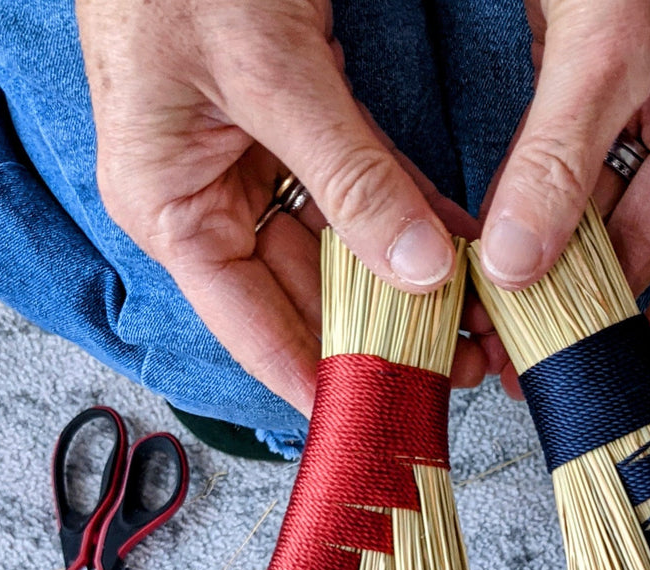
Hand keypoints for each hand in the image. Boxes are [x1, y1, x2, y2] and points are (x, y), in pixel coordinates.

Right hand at [76, 0, 486, 416]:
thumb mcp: (269, 73)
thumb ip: (349, 177)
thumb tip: (417, 269)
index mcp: (173, 207)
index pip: (256, 330)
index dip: (325, 379)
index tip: (388, 416)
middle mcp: (210, 198)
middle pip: (308, 296)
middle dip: (387, 332)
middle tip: (463, 365)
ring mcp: (253, 163)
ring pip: (342, 248)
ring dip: (407, 282)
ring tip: (477, 323)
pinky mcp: (295, 124)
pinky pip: (361, 190)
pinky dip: (410, 219)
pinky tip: (461, 251)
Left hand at [478, 0, 649, 375]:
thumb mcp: (612, 43)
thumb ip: (561, 155)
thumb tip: (517, 260)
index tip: (632, 377)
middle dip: (592, 295)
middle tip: (544, 355)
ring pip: (599, 202)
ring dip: (551, 253)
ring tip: (510, 318)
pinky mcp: (595, 73)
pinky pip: (560, 156)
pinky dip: (527, 198)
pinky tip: (496, 249)